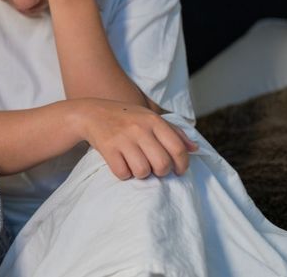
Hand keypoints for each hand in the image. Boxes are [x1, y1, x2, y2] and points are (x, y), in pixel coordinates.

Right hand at [70, 97, 199, 179]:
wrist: (92, 113)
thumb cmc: (126, 118)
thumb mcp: (150, 118)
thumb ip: (174, 132)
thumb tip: (195, 149)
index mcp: (154, 120)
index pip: (178, 149)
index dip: (182, 165)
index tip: (178, 171)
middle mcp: (139, 129)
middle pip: (162, 164)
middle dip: (161, 172)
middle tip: (155, 169)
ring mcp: (123, 139)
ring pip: (142, 171)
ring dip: (141, 174)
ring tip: (137, 165)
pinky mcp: (108, 148)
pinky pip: (123, 173)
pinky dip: (124, 173)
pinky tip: (122, 164)